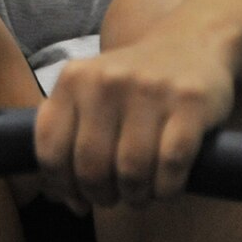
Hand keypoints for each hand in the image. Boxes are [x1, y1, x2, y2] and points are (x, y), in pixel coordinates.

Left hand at [33, 34, 234, 214]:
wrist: (190, 42)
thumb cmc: (132, 84)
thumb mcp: (89, 92)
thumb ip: (68, 134)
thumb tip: (61, 198)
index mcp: (73, 79)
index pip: (50, 148)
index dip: (62, 184)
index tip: (78, 198)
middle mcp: (106, 81)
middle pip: (91, 166)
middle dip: (102, 195)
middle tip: (114, 198)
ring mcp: (149, 90)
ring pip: (131, 170)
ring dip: (136, 196)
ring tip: (140, 194)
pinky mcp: (190, 102)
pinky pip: (171, 164)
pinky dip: (167, 188)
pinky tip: (165, 187)